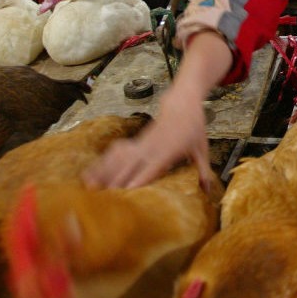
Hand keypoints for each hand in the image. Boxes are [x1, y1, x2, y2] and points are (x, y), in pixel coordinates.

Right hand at [83, 84, 210, 189]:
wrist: (182, 101)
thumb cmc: (194, 126)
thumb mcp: (202, 148)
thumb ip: (203, 169)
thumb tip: (207, 190)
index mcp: (170, 149)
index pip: (152, 167)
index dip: (139, 178)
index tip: (127, 191)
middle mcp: (153, 146)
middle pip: (131, 165)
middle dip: (116, 179)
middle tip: (101, 196)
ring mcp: (142, 142)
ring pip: (120, 158)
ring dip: (104, 171)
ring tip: (89, 185)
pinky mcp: (136, 140)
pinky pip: (117, 152)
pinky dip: (104, 161)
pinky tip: (91, 172)